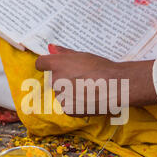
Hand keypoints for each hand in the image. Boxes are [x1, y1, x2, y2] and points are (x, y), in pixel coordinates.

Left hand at [35, 45, 156, 116]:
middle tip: (82, 78)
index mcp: (57, 64)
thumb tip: (51, 48)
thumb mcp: (83, 55)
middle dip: (64, 79)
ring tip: (88, 89)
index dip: (47, 65)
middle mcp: (55, 79)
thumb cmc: (101, 68)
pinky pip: (67, 104)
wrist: (115, 86)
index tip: (56, 66)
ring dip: (70, 92)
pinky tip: (88, 98)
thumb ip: (64, 53)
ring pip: (61, 93)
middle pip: (54, 79)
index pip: (41, 63)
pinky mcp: (67, 109)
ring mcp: (60, 95)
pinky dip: (75, 103)